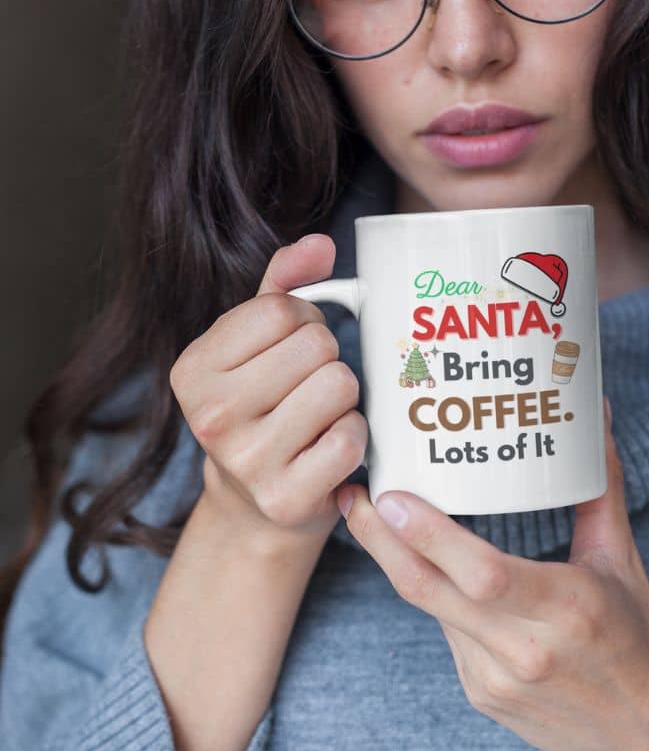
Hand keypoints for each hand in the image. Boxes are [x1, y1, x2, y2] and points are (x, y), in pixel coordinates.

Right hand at [170, 233, 367, 548]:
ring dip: (344, 398)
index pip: (282, 309)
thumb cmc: (262, 406)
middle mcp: (210, 416)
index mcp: (192, 369)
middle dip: (326, 359)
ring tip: (319, 415)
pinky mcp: (286, 498)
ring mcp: (247, 462)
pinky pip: (351, 438)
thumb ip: (284, 283)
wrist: (254, 506)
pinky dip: (354, 438)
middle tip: (308, 387)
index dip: (305, 321)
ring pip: (339, 385)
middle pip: (316, 346)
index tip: (292, 349)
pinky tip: (329, 448)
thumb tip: (321, 244)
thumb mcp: (255, 341)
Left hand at [335, 399, 648, 750]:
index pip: (483, 574)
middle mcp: (525, 649)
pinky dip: (434, 594)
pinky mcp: (482, 696)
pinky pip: (445, 633)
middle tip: (352, 495)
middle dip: (380, 541)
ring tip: (372, 514)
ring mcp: (496, 680)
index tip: (390, 496)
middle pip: (430, 591)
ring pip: (430, 609)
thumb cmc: (640, 638)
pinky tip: (425, 563)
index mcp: (568, 608)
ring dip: (398, 562)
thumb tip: (599, 413)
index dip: (429, 537)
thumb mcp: (622, 559)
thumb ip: (600, 486)